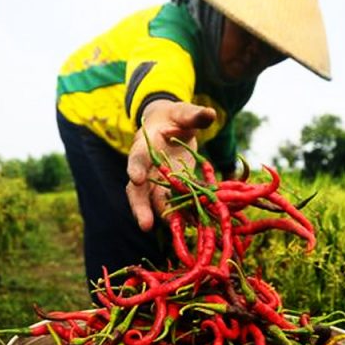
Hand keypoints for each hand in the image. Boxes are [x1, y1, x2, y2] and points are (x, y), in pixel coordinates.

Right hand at [126, 100, 215, 230]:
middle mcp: (146, 168)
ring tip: (173, 230)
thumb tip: (209, 114)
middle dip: (140, 208)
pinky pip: (171, 205)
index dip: (136, 167)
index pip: (137, 157)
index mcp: (145, 145)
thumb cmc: (175, 118)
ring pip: (153, 203)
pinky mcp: (170, 190)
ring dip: (161, 218)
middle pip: (137, 191)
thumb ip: (194, 115)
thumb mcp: (184, 113)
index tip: (137, 178)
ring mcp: (157, 182)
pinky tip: (190, 227)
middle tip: (145, 225)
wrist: (171, 128)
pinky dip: (179, 216)